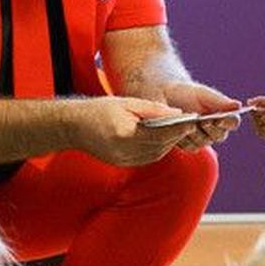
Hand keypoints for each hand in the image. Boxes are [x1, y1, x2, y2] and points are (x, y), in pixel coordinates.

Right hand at [71, 97, 196, 166]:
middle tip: (189, 126)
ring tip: (178, 132)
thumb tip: (177, 113)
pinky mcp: (122, 163)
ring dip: (168, 144)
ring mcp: (123, 159)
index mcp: (125, 132)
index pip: (160, 132)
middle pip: (160, 145)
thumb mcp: (127, 102)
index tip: (191, 121)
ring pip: (155, 154)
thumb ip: (153, 109)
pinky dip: (157, 149)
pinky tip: (162, 140)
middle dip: (176, 135)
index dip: (177, 128)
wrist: (74, 127)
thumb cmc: (99, 109)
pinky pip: (147, 158)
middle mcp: (124, 149)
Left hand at [161, 81, 241, 150]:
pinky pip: (190, 146)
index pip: (232, 122)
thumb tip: (238, 105)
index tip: (218, 119)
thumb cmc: (188, 93)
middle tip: (202, 122)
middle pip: (219, 135)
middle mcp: (216, 130)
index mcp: (224, 116)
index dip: (227, 122)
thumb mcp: (202, 94)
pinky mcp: (190, 146)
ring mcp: (203, 140)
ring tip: (187, 124)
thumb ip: (219, 100)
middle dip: (210, 129)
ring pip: (204, 142)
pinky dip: (184, 138)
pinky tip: (177, 130)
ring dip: (195, 134)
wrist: (166, 98)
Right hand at [247, 96, 264, 140]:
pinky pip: (261, 133)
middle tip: (262, 111)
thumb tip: (248, 102)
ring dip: (259, 121)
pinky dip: (264, 127)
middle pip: (254, 121)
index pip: (255, 115)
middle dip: (256, 115)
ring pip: (256, 127)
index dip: (253, 112)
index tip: (253, 108)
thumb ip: (258, 100)